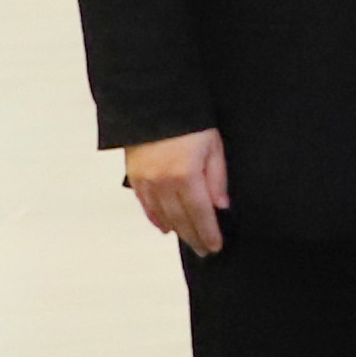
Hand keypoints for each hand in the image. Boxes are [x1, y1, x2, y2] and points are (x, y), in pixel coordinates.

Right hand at [118, 130, 229, 257]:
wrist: (153, 104)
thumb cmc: (190, 122)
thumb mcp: (214, 147)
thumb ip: (217, 178)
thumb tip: (221, 206)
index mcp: (186, 176)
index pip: (200, 213)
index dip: (208, 233)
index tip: (215, 247)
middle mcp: (163, 183)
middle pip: (181, 219)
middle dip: (194, 237)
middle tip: (205, 251)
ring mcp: (146, 181)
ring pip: (162, 215)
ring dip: (177, 230)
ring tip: (189, 242)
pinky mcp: (134, 176)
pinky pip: (145, 204)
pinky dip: (156, 218)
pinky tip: (164, 227)